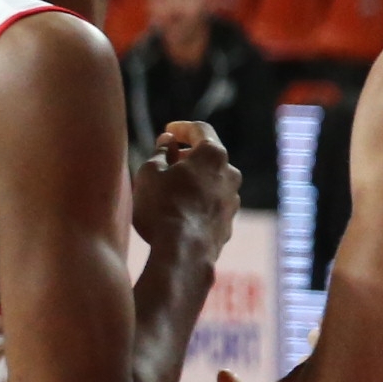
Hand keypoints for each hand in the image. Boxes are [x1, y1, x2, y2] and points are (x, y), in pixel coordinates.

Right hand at [132, 120, 240, 258]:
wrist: (183, 253)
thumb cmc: (163, 207)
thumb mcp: (149, 173)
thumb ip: (159, 153)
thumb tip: (167, 142)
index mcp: (213, 154)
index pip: (199, 130)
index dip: (182, 128)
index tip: (169, 130)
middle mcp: (230, 173)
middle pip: (208, 156)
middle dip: (187, 156)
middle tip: (166, 162)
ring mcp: (233, 199)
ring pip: (212, 182)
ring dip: (194, 181)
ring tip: (169, 190)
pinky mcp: (228, 222)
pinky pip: (212, 204)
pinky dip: (198, 201)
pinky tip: (179, 213)